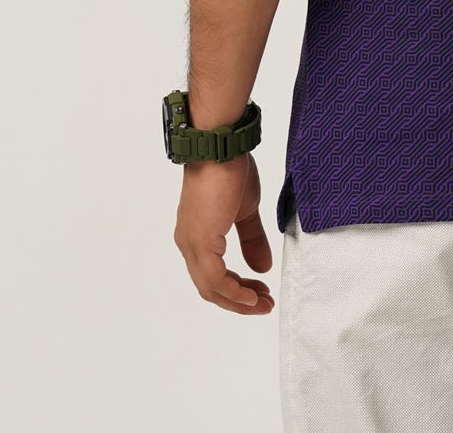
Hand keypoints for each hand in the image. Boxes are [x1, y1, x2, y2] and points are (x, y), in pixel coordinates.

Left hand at [173, 150, 274, 314]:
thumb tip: (262, 267)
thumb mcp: (246, 210)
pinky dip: (233, 291)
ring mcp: (192, 244)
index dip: (236, 290)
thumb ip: (252, 239)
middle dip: (239, 301)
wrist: (220, 147)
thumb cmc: (230, 170)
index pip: (213, 276)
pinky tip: (251, 294)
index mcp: (198, 236)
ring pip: (210, 287)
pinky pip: (215, 278)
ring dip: (238, 300)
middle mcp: (188, 244)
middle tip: (264, 305)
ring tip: (262, 303)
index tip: (260, 292)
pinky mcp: (200, 241)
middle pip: (210, 288)